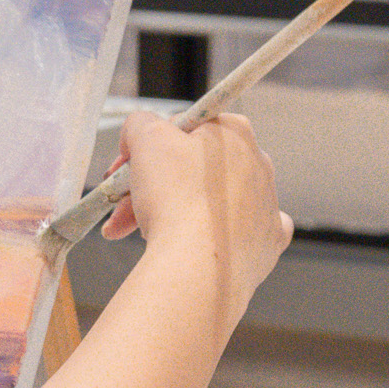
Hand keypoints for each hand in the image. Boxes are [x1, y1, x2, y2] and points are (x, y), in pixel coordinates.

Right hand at [100, 111, 292, 302]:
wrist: (198, 265)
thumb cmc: (176, 197)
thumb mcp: (145, 139)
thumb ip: (140, 123)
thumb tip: (138, 130)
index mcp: (234, 133)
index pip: (184, 129)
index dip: (147, 147)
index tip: (124, 168)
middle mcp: (258, 163)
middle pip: (193, 168)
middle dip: (151, 185)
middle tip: (121, 205)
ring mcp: (266, 204)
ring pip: (211, 201)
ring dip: (171, 211)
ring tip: (135, 231)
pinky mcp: (267, 241)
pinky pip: (242, 231)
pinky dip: (220, 235)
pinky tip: (198, 241)